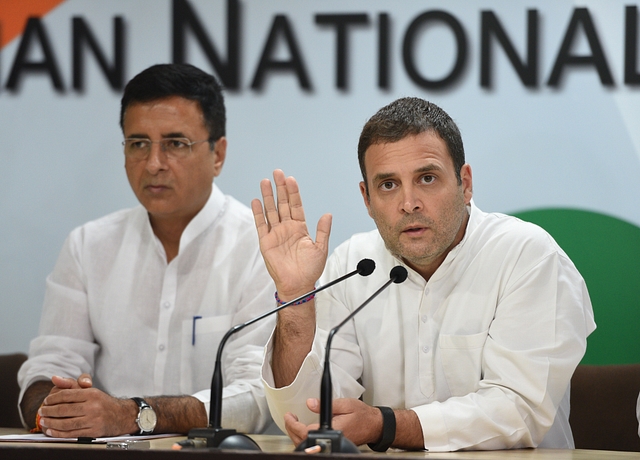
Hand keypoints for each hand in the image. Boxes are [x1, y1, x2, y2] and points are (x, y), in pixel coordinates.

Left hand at [39, 375, 136, 437]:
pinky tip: (51, 431)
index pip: (67, 395)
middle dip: (49, 411)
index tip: (46, 401)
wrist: (121, 415)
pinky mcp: (93, 432)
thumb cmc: (102, 402)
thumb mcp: (90, 390)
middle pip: (64, 410)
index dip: (53, 399)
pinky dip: (59, 433)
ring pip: (66, 423)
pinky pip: (72, 433)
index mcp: (92, 394)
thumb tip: (54, 378)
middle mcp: (93, 407)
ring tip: (44, 421)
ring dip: (51, 423)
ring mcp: (93, 420)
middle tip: (41, 411)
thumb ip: (71, 383)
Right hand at [251, 169, 331, 298]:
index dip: (294, 192)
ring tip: (265, 182)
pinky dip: (258, 213)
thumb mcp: (320, 248)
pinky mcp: (266, 241)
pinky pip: (261, 224)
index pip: (296, 205)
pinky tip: (256, 201)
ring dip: (267, 196)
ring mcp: (276, 233)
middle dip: (280, 188)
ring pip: (271, 210)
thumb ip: (323, 231)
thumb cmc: (310, 270)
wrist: (297, 285)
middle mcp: (287, 228)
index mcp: (300, 228)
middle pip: (282, 203)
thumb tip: (327, 214)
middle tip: (277, 173)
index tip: (291, 180)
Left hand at [284, 398, 381, 446]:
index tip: (289, 416)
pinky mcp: (333, 445)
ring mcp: (332, 444)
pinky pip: (314, 445)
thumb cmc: (363, 415)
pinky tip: (303, 430)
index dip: (294, 425)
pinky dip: (304, 439)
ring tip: (293, 423)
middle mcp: (332, 439)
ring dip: (297, 435)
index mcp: (334, 429)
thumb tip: (310, 403)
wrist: (375, 425)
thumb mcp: (345, 404)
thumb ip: (326, 404)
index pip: (306, 432)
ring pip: (307, 446)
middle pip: (303, 441)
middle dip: (292, 429)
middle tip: (289, 418)